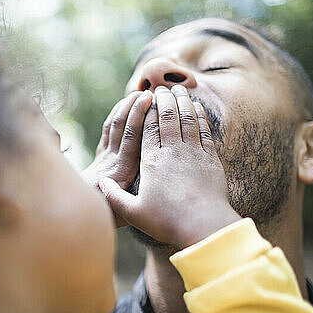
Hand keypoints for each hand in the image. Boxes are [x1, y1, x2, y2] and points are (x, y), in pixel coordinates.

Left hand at [81, 91, 151, 225]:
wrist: (80, 215)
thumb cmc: (108, 215)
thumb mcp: (123, 211)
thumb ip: (133, 195)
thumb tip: (151, 185)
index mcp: (121, 172)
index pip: (130, 139)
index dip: (139, 118)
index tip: (149, 101)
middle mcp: (112, 160)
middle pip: (122, 127)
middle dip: (133, 108)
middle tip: (148, 93)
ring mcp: (105, 155)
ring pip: (114, 125)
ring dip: (125, 108)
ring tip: (138, 94)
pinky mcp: (100, 153)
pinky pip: (107, 129)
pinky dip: (116, 114)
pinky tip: (125, 104)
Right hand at [98, 85, 240, 248]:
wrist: (203, 225)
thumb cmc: (167, 221)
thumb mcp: (134, 213)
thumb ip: (115, 197)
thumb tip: (101, 184)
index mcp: (152, 161)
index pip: (147, 127)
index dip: (146, 109)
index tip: (146, 97)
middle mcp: (173, 152)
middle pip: (168, 117)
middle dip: (164, 99)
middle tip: (162, 88)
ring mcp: (194, 153)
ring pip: (187, 118)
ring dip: (182, 101)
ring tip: (178, 90)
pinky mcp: (211, 159)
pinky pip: (203, 130)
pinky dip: (199, 115)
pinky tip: (196, 107)